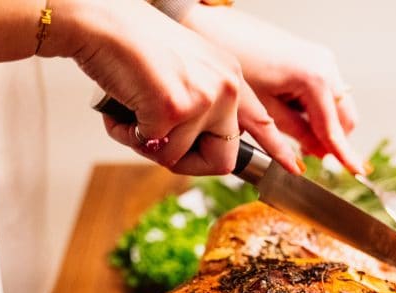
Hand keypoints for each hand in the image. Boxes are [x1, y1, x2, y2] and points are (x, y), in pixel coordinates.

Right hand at [50, 0, 297, 174]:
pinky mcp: (177, 108)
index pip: (261, 121)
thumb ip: (200, 105)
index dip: (275, 148)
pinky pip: (153, 149)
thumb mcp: (184, 73)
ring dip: (146, 144)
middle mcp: (225, 86)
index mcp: (230, 76)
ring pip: (178, 158)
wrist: (101, 22)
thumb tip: (196, 147)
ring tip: (130, 110)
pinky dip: (128, 135)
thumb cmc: (131, 46)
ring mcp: (204, 98)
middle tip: (155, 141)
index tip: (294, 167)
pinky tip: (121, 107)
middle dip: (184, 162)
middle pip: (222, 160)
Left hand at [182, 5, 364, 173]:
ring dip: (323, 124)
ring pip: (337, 105)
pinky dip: (315, 109)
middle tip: (307, 154)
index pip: (334, 128)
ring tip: (292, 132)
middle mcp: (326, 66)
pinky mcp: (314, 58)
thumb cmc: (237, 63)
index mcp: (316, 79)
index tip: (357, 171)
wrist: (218, 31)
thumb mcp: (265, 109)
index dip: (344, 154)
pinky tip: (292, 112)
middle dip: (331, 140)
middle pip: (345, 117)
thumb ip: (295, 134)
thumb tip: (316, 152)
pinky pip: (326, 92)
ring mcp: (322, 59)